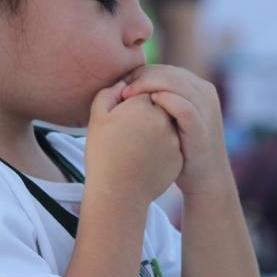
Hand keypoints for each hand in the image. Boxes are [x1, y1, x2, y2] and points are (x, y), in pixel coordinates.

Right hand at [85, 80, 182, 205]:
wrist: (117, 193)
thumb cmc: (103, 154)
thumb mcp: (97, 119)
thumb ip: (108, 94)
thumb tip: (124, 83)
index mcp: (143, 105)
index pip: (144, 90)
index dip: (132, 100)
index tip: (122, 114)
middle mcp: (163, 118)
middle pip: (159, 104)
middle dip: (148, 111)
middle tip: (130, 129)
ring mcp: (174, 137)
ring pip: (168, 123)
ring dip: (157, 127)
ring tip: (137, 144)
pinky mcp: (179, 155)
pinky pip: (172, 142)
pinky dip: (162, 145)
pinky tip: (146, 157)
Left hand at [119, 65, 231, 195]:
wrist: (205, 179)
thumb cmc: (181, 148)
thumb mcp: (170, 118)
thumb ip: (159, 100)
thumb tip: (127, 87)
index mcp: (196, 87)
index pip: (164, 69)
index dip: (140, 74)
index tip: (120, 85)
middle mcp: (204, 92)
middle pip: (168, 72)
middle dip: (141, 78)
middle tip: (120, 90)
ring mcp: (206, 109)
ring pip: (176, 83)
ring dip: (148, 86)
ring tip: (127, 96)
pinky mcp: (203, 127)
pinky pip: (185, 108)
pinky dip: (167, 101)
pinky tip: (150, 104)